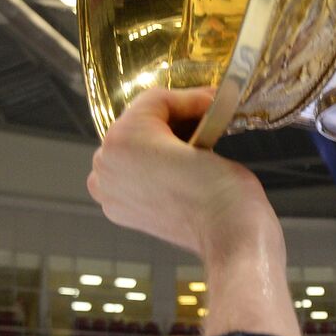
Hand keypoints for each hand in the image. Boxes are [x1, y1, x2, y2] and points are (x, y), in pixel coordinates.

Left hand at [87, 87, 272, 259]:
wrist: (230, 237)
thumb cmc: (223, 191)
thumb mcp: (211, 135)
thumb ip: (192, 117)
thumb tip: (198, 105)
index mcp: (123, 138)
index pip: (156, 101)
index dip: (190, 99)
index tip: (213, 102)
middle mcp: (106, 162)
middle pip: (140, 123)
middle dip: (173, 121)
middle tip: (207, 121)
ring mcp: (109, 189)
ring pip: (135, 149)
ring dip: (162, 144)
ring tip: (195, 147)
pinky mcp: (119, 210)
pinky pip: (132, 175)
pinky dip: (153, 169)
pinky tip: (180, 172)